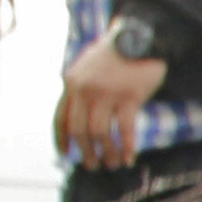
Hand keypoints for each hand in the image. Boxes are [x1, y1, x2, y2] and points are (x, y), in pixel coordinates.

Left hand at [53, 34, 170, 167]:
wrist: (140, 36)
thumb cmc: (117, 53)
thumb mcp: (88, 67)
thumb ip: (80, 87)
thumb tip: (80, 116)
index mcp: (72, 83)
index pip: (60, 118)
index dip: (62, 139)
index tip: (66, 154)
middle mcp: (85, 90)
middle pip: (79, 130)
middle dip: (85, 152)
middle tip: (92, 165)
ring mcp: (107, 93)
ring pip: (100, 133)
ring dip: (106, 152)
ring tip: (112, 164)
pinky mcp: (129, 96)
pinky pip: (124, 129)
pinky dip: (126, 147)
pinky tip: (128, 158)